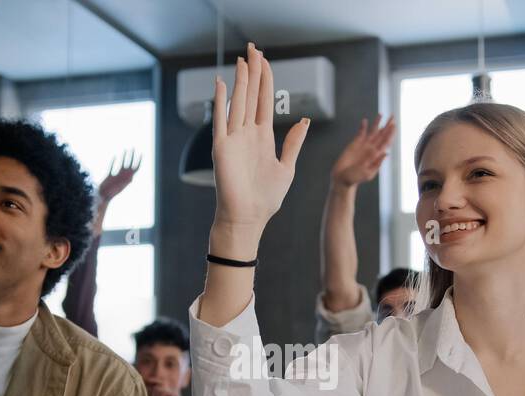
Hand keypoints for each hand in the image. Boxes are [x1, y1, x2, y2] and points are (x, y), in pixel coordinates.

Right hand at [98, 150, 141, 202]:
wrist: (102, 197)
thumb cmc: (111, 194)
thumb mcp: (120, 187)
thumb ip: (125, 182)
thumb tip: (131, 179)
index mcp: (127, 179)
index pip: (136, 168)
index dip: (139, 161)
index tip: (141, 154)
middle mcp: (123, 177)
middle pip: (130, 164)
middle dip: (132, 156)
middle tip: (134, 148)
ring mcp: (116, 176)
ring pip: (122, 164)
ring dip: (124, 157)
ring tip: (126, 149)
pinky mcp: (109, 176)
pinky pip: (112, 167)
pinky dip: (114, 161)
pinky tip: (115, 156)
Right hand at [211, 44, 309, 234]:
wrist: (248, 218)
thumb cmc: (266, 199)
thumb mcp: (287, 168)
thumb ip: (293, 144)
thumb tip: (303, 121)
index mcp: (263, 137)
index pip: (264, 101)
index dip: (266, 79)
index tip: (265, 60)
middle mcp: (248, 134)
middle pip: (251, 95)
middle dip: (253, 71)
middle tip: (254, 48)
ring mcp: (234, 139)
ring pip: (238, 102)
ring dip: (241, 80)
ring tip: (244, 59)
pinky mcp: (222, 148)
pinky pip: (221, 120)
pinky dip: (221, 101)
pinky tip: (222, 83)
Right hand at [330, 116, 395, 187]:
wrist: (342, 178)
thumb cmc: (355, 178)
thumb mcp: (368, 174)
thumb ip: (376, 164)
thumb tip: (386, 153)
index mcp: (376, 155)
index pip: (386, 142)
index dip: (390, 134)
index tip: (394, 125)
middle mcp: (371, 148)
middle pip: (381, 134)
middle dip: (387, 126)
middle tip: (392, 116)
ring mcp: (363, 145)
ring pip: (372, 132)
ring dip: (377, 123)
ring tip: (381, 114)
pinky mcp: (354, 144)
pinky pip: (360, 133)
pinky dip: (363, 127)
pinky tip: (365, 121)